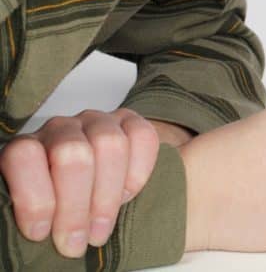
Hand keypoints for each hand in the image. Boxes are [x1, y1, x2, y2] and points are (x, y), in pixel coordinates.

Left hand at [0, 109, 159, 257]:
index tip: (41, 233)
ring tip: (101, 228)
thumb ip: (41, 215)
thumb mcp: (38, 211)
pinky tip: (126, 195)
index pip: (25, 156)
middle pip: (73, 154)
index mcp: (27, 147)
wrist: (92, 176)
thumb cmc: (58, 201)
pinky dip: (138, 171)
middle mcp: (61, 128)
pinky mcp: (130, 121)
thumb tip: (55, 235)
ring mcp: (97, 121)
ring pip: (110, 144)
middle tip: (77, 241)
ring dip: (108, 196)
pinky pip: (143, 136)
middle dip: (76, 206)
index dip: (34, 196)